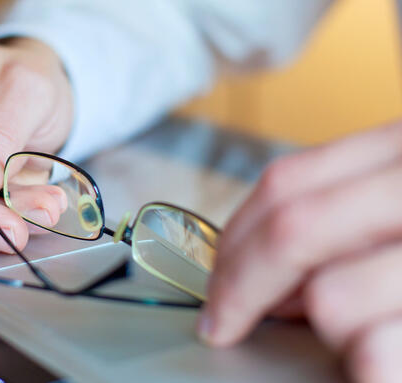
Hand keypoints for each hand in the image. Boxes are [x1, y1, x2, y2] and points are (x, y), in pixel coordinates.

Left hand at [198, 121, 401, 381]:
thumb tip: (267, 285)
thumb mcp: (394, 205)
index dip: (234, 238)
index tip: (213, 280)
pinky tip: (376, 361)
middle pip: (290, 228)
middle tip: (220, 323)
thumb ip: (337, 223)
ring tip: (364, 332)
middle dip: (239, 286)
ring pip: (328, 298)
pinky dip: (364, 366)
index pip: (288, 182)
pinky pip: (370, 351)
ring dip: (328, 329)